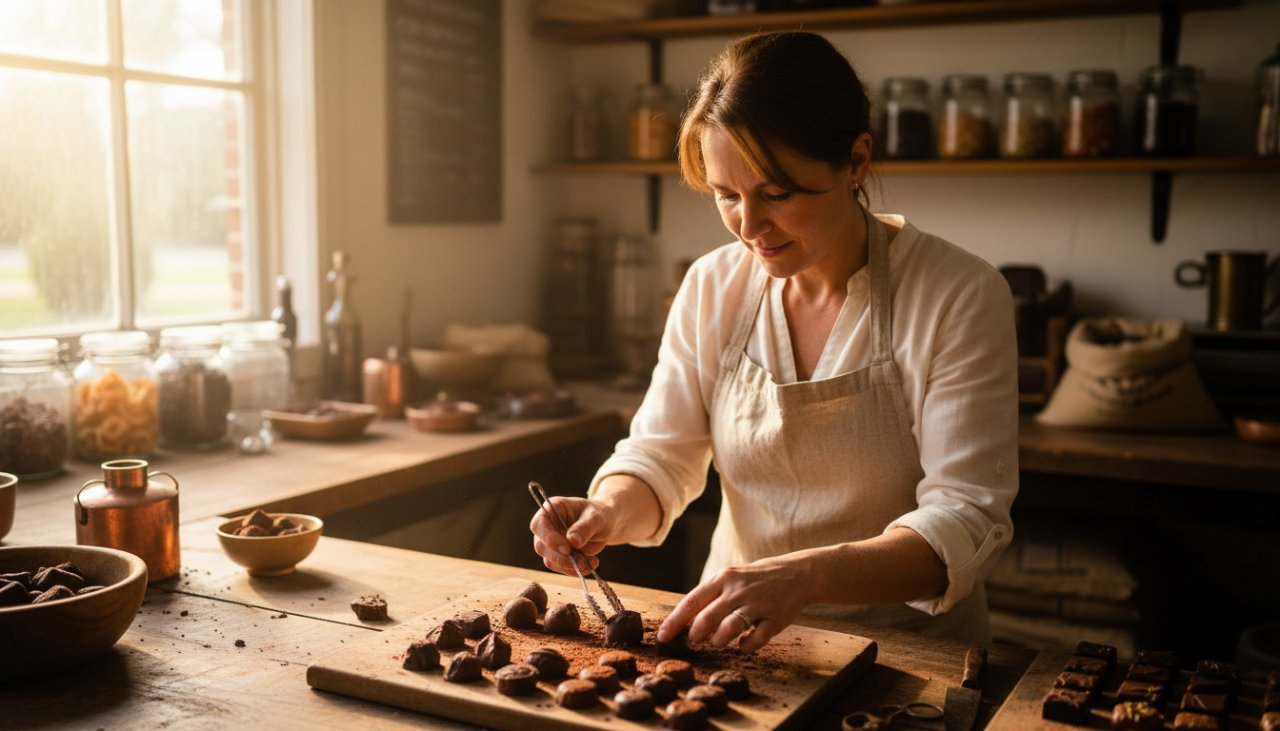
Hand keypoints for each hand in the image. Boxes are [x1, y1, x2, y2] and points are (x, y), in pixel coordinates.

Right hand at [529, 495, 613, 575]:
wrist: (606, 524)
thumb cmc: (600, 514)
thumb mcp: (596, 518)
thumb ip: (584, 527)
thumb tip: (572, 541)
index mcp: (553, 508)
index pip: (539, 524)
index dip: (549, 538)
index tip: (566, 550)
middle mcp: (547, 526)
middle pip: (541, 546)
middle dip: (561, 558)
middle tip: (581, 562)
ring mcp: (551, 542)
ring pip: (549, 560)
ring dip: (569, 566)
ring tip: (592, 563)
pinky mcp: (558, 555)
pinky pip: (559, 567)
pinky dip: (573, 570)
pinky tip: (589, 566)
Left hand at [656, 555, 813, 653]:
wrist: (799, 573)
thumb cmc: (757, 578)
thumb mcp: (732, 578)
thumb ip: (711, 597)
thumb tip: (684, 621)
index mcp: (724, 577)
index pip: (691, 602)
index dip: (674, 622)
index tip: (662, 638)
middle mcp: (738, 590)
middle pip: (707, 618)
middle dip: (696, 634)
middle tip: (695, 641)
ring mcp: (758, 604)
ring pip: (729, 630)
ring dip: (719, 641)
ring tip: (717, 642)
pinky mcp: (776, 618)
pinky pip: (756, 640)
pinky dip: (746, 647)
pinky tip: (743, 644)